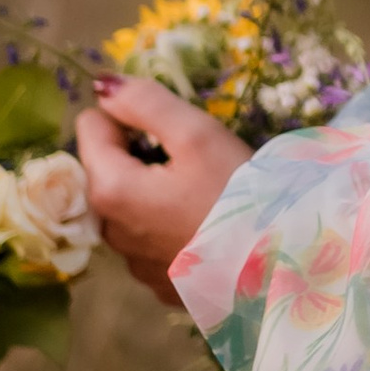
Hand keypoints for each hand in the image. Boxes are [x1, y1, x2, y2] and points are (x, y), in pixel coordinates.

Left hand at [73, 72, 251, 306]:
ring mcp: (134, 264)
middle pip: (107, 169)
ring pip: (129, 207)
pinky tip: (203, 227)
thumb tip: (104, 86)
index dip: (128, 116)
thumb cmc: (238, 195)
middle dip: (138, 156)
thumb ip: (144, 102)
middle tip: (190, 161)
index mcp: (108, 190)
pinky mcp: (159, 284)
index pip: (90, 125)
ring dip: (151, 192)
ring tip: (200, 194)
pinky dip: (167, 227)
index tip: (169, 129)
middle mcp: (109, 232)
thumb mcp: (196, 134)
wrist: (279, 268)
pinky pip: (150, 241)